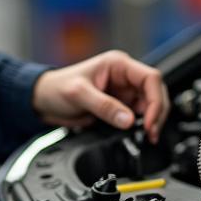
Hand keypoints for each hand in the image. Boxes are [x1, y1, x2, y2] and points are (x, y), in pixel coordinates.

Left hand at [32, 50, 170, 143]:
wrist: (44, 101)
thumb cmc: (57, 88)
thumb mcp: (79, 94)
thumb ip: (104, 107)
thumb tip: (128, 120)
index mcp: (118, 64)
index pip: (150, 78)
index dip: (155, 100)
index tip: (149, 121)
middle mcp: (124, 77)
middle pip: (155, 92)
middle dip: (157, 113)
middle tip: (151, 133)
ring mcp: (123, 92)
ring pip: (149, 105)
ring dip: (151, 121)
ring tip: (147, 136)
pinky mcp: (119, 106)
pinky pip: (138, 116)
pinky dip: (142, 126)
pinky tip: (139, 135)